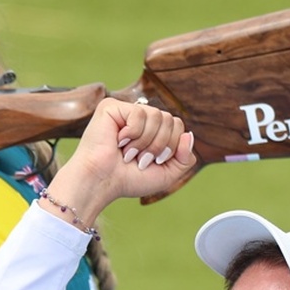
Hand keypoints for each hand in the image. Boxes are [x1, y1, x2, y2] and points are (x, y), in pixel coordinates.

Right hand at [45, 98, 195, 224]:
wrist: (101, 183)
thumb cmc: (128, 180)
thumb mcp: (166, 174)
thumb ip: (185, 158)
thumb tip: (188, 135)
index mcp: (151, 130)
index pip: (177, 126)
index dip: (171, 147)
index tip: (152, 163)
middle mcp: (139, 118)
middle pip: (170, 119)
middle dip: (159, 145)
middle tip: (140, 159)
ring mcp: (125, 111)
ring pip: (157, 115)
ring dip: (145, 142)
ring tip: (127, 152)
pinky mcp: (111, 107)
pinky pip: (139, 113)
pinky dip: (133, 133)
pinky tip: (118, 141)